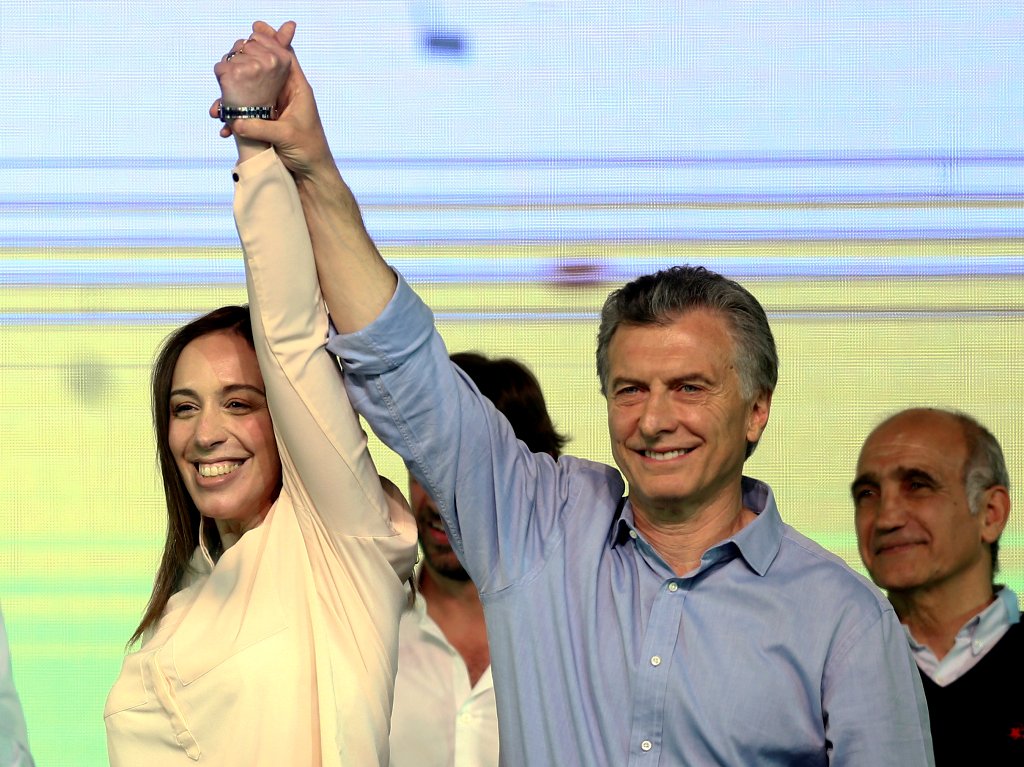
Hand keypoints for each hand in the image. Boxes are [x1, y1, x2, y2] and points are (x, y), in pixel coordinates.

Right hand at [210, 21, 335, 182]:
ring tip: (216, 109)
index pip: (286, 56)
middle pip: (263, 69)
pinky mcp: (265, 121)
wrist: (311, 174)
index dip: (272, 39)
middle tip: (225, 65)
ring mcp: (274, 107)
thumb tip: (235, 122)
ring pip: (250, 91)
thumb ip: (261, 127)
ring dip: (231, 98)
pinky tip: (224, 129)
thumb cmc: (308, 151)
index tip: (255, 26)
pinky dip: (233, 119)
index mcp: (298, 90)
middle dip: (242, 66)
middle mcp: (285, 94)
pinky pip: (246, 113)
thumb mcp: (286, 136)